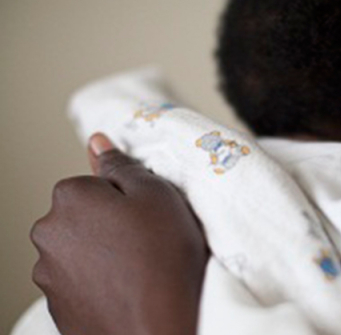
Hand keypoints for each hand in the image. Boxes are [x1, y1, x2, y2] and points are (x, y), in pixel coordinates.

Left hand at [31, 134, 207, 334]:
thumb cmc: (164, 260)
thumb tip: (98, 142)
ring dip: (104, 256)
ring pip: (81, 252)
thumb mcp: (157, 194)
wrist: (160, 327)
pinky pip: (81, 284)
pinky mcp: (59, 307)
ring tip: (141, 270)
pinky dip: (101, 285)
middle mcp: (48, 234)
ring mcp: (50, 274)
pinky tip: (128, 291)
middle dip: (110, 226)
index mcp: (69, 198)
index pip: (95, 183)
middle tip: (147, 243)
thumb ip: (122, 165)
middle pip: (83, 218)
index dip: (127, 198)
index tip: (147, 216)